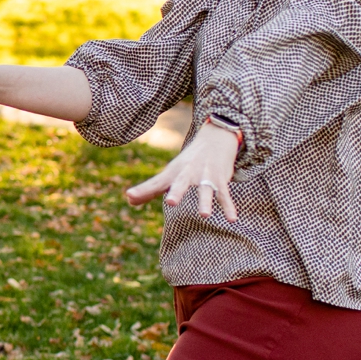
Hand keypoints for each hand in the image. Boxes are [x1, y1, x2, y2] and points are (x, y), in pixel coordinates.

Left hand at [126, 122, 240, 219]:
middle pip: (181, 183)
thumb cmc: (187, 162)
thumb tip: (129, 201)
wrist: (215, 139)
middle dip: (177, 192)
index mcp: (173, 172)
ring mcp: (205, 177)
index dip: (144, 190)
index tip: (131, 197)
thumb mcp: (169, 174)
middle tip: (170, 202)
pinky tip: (232, 219)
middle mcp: (188, 173)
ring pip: (206, 190)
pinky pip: (225, 195)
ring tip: (204, 215)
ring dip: (205, 201)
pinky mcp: (220, 180)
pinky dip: (229, 207)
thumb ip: (150, 189)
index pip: (157, 182)